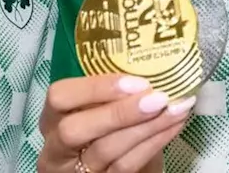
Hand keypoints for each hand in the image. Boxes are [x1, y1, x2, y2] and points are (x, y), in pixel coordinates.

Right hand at [38, 74, 195, 172]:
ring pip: (107, 150)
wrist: (119, 164)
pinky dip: (154, 143)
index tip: (136, 82)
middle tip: (157, 99)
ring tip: (176, 109)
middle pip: (75, 130)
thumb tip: (150, 66)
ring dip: (147, 127)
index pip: (59, 97)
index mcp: (52, 119)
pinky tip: (173, 126)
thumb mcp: (101, 109)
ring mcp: (77, 171)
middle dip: (118, 113)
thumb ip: (113, 94)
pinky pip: (126, 165)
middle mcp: (57, 148)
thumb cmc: (107, 130)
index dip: (95, 88)